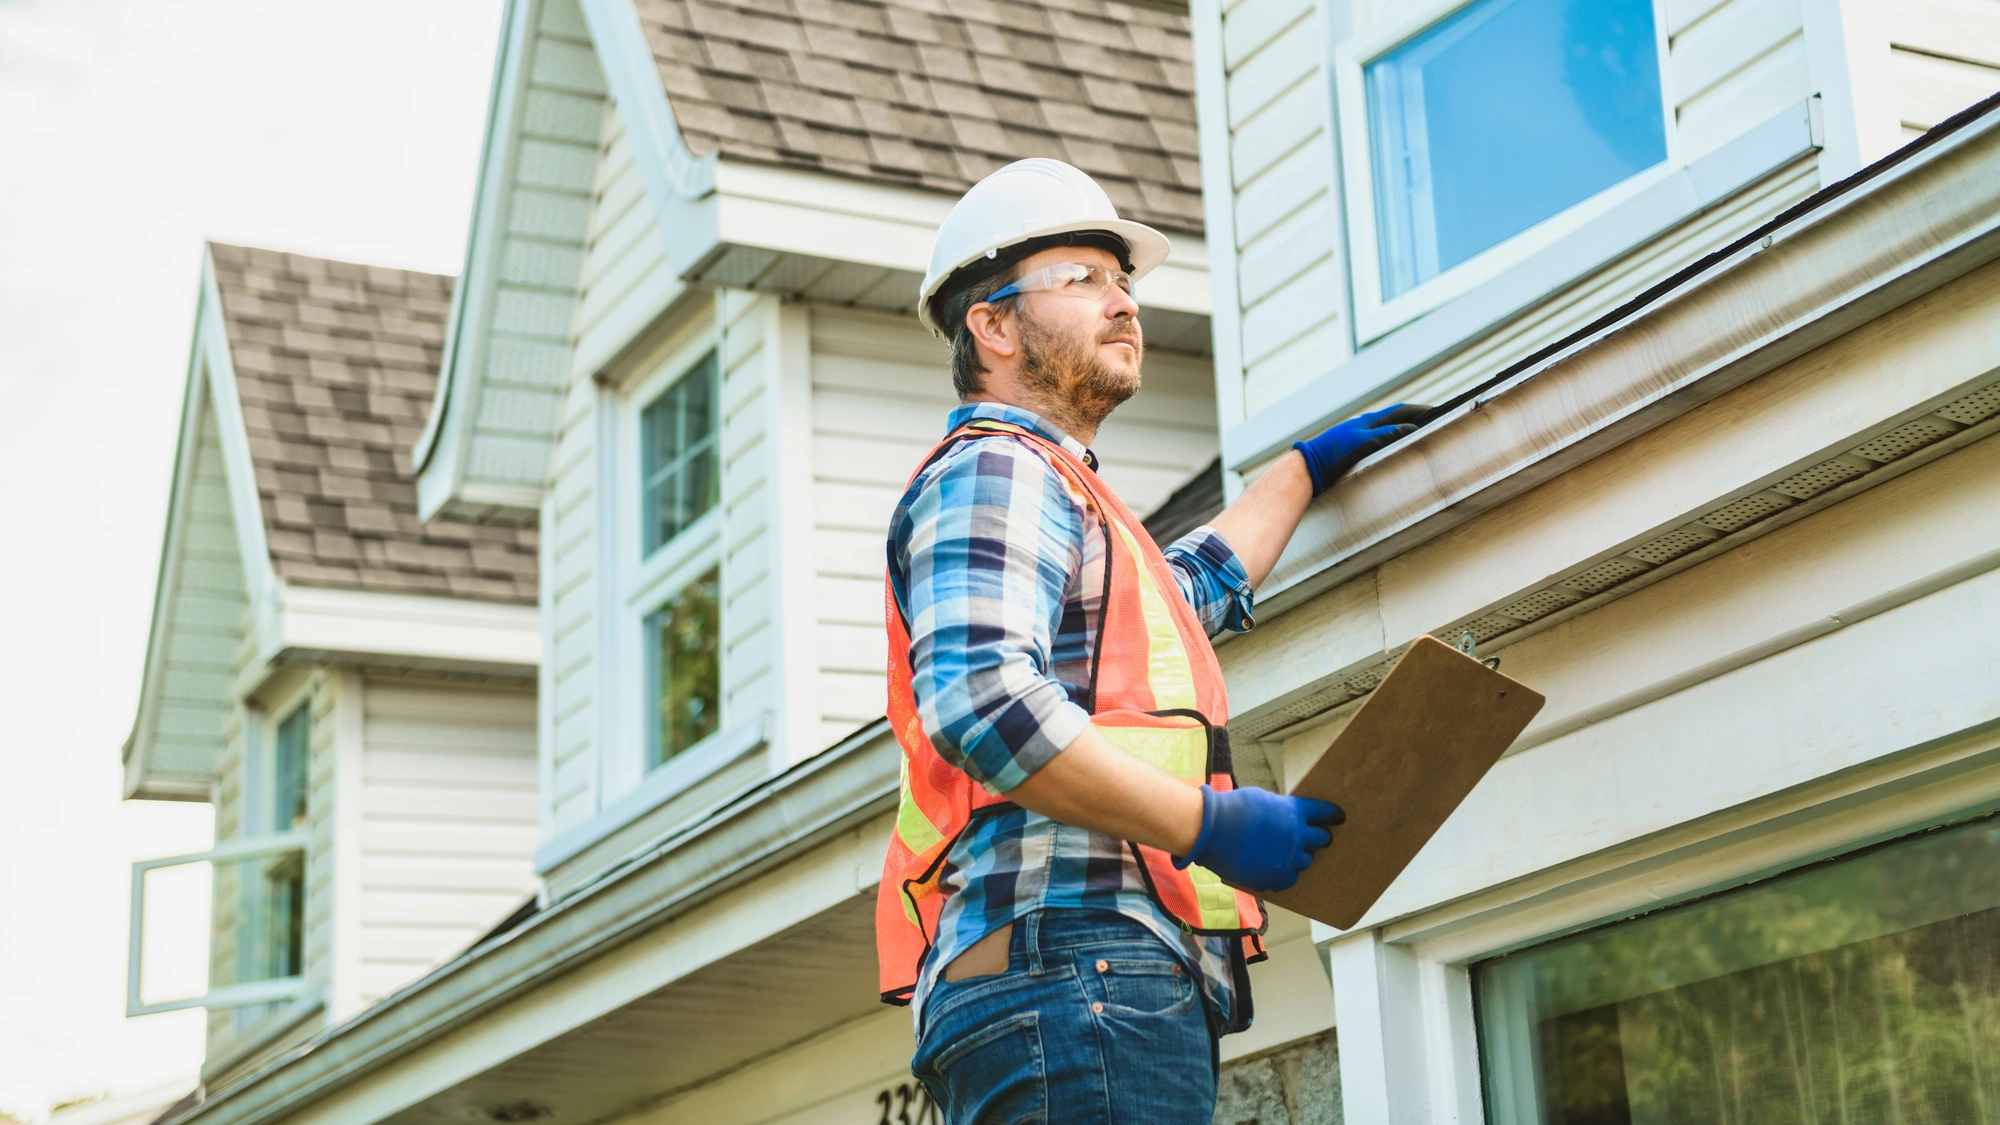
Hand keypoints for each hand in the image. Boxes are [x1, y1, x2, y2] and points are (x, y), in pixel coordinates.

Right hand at [1175, 785, 1344, 891]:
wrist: (1211, 831)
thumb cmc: (1233, 810)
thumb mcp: (1263, 800)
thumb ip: (1282, 810)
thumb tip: (1289, 817)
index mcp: (1295, 813)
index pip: (1325, 813)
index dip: (1333, 815)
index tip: (1338, 817)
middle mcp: (1297, 837)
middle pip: (1322, 840)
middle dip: (1320, 837)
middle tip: (1315, 838)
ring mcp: (1287, 860)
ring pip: (1306, 861)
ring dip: (1300, 856)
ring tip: (1288, 853)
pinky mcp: (1274, 877)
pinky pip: (1290, 879)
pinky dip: (1286, 873)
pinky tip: (1276, 867)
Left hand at [1292, 404, 1430, 494]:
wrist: (1308, 466)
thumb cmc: (1333, 454)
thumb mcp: (1365, 443)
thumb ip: (1388, 435)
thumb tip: (1413, 430)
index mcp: (1370, 420)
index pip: (1402, 411)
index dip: (1421, 411)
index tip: (1439, 411)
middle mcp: (1365, 425)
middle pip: (1396, 419)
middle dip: (1416, 419)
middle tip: (1435, 423)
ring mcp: (1359, 436)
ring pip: (1388, 431)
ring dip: (1405, 431)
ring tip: (1421, 436)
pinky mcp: (1353, 450)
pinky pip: (1380, 443)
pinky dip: (1393, 443)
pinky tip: (1396, 452)